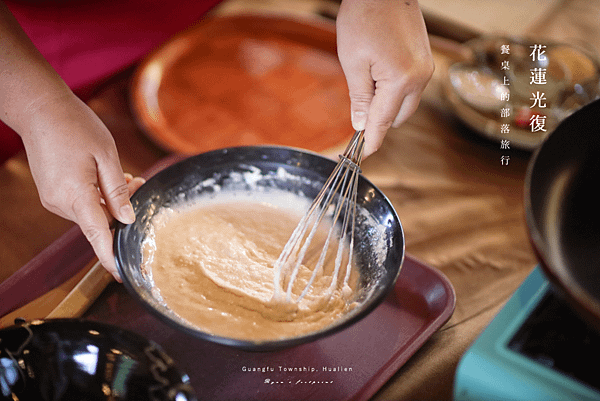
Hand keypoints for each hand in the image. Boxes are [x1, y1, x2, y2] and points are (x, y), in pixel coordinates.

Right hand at [20, 92, 144, 280]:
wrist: (39, 109)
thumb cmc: (75, 127)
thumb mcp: (106, 155)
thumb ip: (117, 190)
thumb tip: (126, 219)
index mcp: (75, 195)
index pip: (97, 235)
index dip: (109, 256)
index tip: (120, 275)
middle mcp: (60, 202)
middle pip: (100, 220)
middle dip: (122, 208)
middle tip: (137, 182)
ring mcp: (53, 199)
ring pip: (92, 211)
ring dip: (112, 199)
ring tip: (124, 175)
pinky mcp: (52, 193)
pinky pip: (82, 203)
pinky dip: (98, 195)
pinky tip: (107, 176)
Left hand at [336, 0, 433, 156]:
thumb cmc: (364, 18)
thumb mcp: (353, 62)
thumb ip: (360, 98)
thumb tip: (361, 125)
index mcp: (401, 81)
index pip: (383, 123)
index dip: (370, 142)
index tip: (361, 157)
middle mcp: (420, 78)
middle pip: (397, 118)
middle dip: (377, 120)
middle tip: (356, 111)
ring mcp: (426, 69)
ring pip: (405, 104)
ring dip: (386, 104)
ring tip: (366, 80)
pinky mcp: (426, 61)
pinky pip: (411, 88)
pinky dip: (394, 91)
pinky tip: (378, 73)